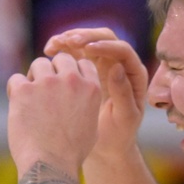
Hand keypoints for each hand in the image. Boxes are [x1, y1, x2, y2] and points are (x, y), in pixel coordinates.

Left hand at [6, 52, 101, 175]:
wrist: (51, 165)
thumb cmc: (71, 152)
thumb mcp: (92, 125)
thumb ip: (87, 103)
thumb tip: (77, 94)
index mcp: (91, 89)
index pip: (83, 63)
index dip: (72, 71)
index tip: (64, 83)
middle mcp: (71, 81)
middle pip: (61, 59)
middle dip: (53, 70)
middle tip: (45, 89)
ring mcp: (47, 83)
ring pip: (38, 64)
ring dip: (33, 77)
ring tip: (30, 98)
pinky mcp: (24, 90)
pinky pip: (16, 79)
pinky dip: (15, 90)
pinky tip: (17, 106)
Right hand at [44, 28, 149, 156]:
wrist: (107, 147)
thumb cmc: (119, 135)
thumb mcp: (124, 118)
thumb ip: (123, 94)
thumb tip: (116, 67)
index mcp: (134, 75)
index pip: (123, 50)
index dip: (105, 46)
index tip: (86, 48)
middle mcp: (121, 65)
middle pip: (105, 39)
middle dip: (86, 36)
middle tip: (67, 41)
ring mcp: (103, 65)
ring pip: (88, 42)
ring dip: (71, 38)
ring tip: (53, 44)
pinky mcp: (87, 70)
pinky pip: (76, 52)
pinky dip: (63, 48)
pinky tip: (49, 50)